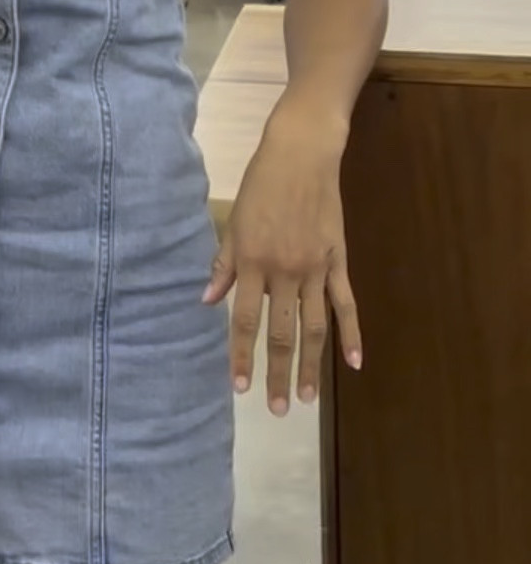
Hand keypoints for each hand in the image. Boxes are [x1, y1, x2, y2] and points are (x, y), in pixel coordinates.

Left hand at [203, 96, 361, 415]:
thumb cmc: (260, 184)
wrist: (302, 153)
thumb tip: (207, 300)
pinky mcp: (337, 260)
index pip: (244, 320)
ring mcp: (315, 268)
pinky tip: (355, 363)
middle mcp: (284, 271)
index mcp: (253, 261)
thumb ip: (224, 264)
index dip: (241, 356)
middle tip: (278, 410)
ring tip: (308, 398)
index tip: (239, 388)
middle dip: (278, 373)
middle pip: (281, 332)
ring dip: (311, 366)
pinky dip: (352, 334)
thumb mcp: (234, 221)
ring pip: (314, 327)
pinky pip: (345, 304)